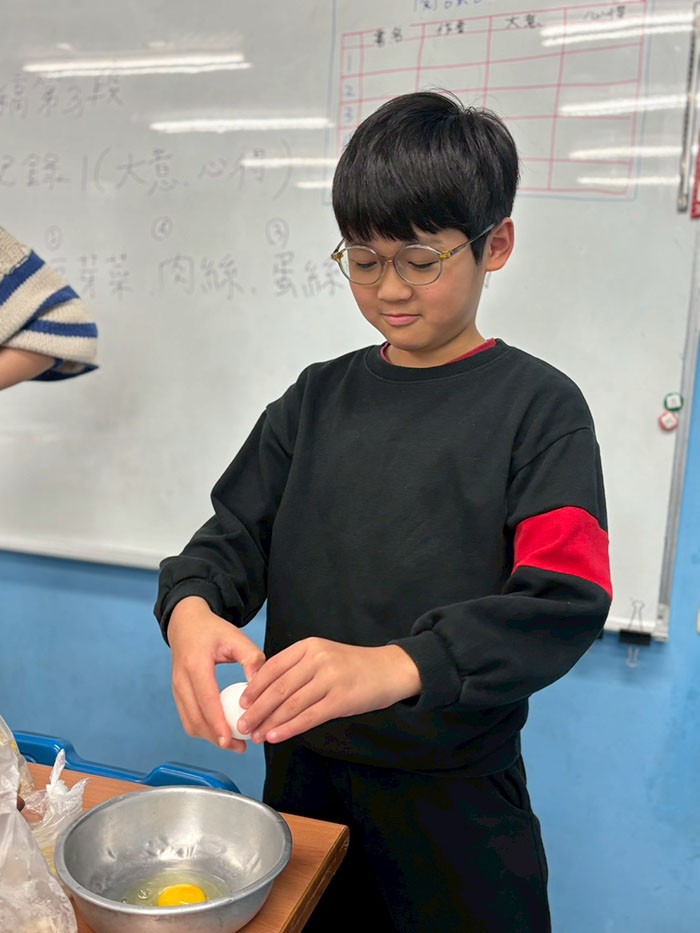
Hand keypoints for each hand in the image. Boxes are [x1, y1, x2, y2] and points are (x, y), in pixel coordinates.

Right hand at [168, 596, 265, 751]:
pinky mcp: (177, 694)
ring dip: (210, 737)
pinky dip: (204, 730)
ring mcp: (176, 688)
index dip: (217, 722)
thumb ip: (252, 658)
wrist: (186, 624)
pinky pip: (188, 719)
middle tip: (240, 747)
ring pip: (190, 723)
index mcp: (195, 664)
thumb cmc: (213, 630)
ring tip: (234, 743)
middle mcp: (181, 679)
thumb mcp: (236, 637)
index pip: (205, 699)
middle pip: (196, 718)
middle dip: (216, 737)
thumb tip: (261, 684)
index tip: (229, 740)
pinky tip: (222, 732)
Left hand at [237, 638, 421, 743]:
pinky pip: (309, 716)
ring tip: (257, 735)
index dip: (254, 686)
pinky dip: (289, 728)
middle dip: (257, 709)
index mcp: (308, 646)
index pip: (272, 666)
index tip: (241, 702)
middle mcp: (317, 659)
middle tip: (243, 724)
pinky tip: (277, 736)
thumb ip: (298, 667)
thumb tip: (266, 692)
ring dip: (270, 722)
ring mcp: (330, 678)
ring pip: (291, 704)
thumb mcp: (324, 655)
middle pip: (278, 687)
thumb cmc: (353, 666)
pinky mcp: (341, 699)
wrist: (389, 670)